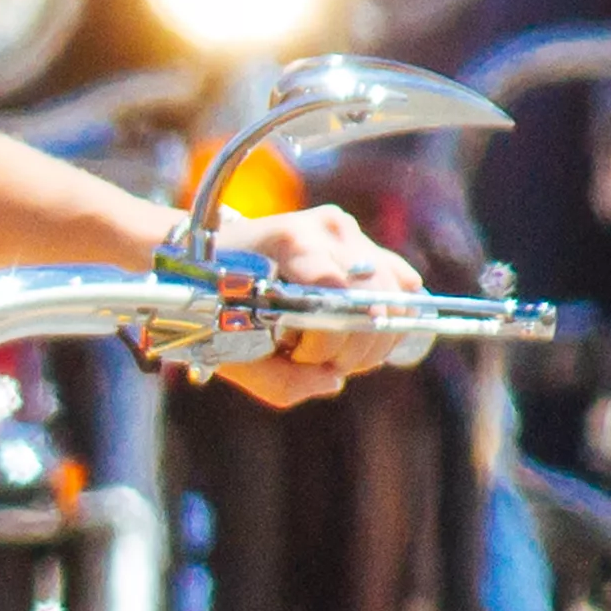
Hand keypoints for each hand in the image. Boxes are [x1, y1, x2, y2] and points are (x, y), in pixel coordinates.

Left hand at [199, 198, 428, 405]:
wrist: (207, 256)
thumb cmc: (218, 307)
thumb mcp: (235, 353)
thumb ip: (280, 380)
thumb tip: (334, 382)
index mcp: (289, 242)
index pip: (337, 295)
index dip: (329, 341)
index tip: (299, 356)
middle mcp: (326, 228)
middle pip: (377, 299)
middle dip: (355, 347)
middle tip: (322, 362)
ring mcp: (349, 231)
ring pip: (398, 296)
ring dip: (374, 338)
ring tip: (336, 348)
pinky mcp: (365, 242)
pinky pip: (403, 288)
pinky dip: (387, 321)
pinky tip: (354, 332)